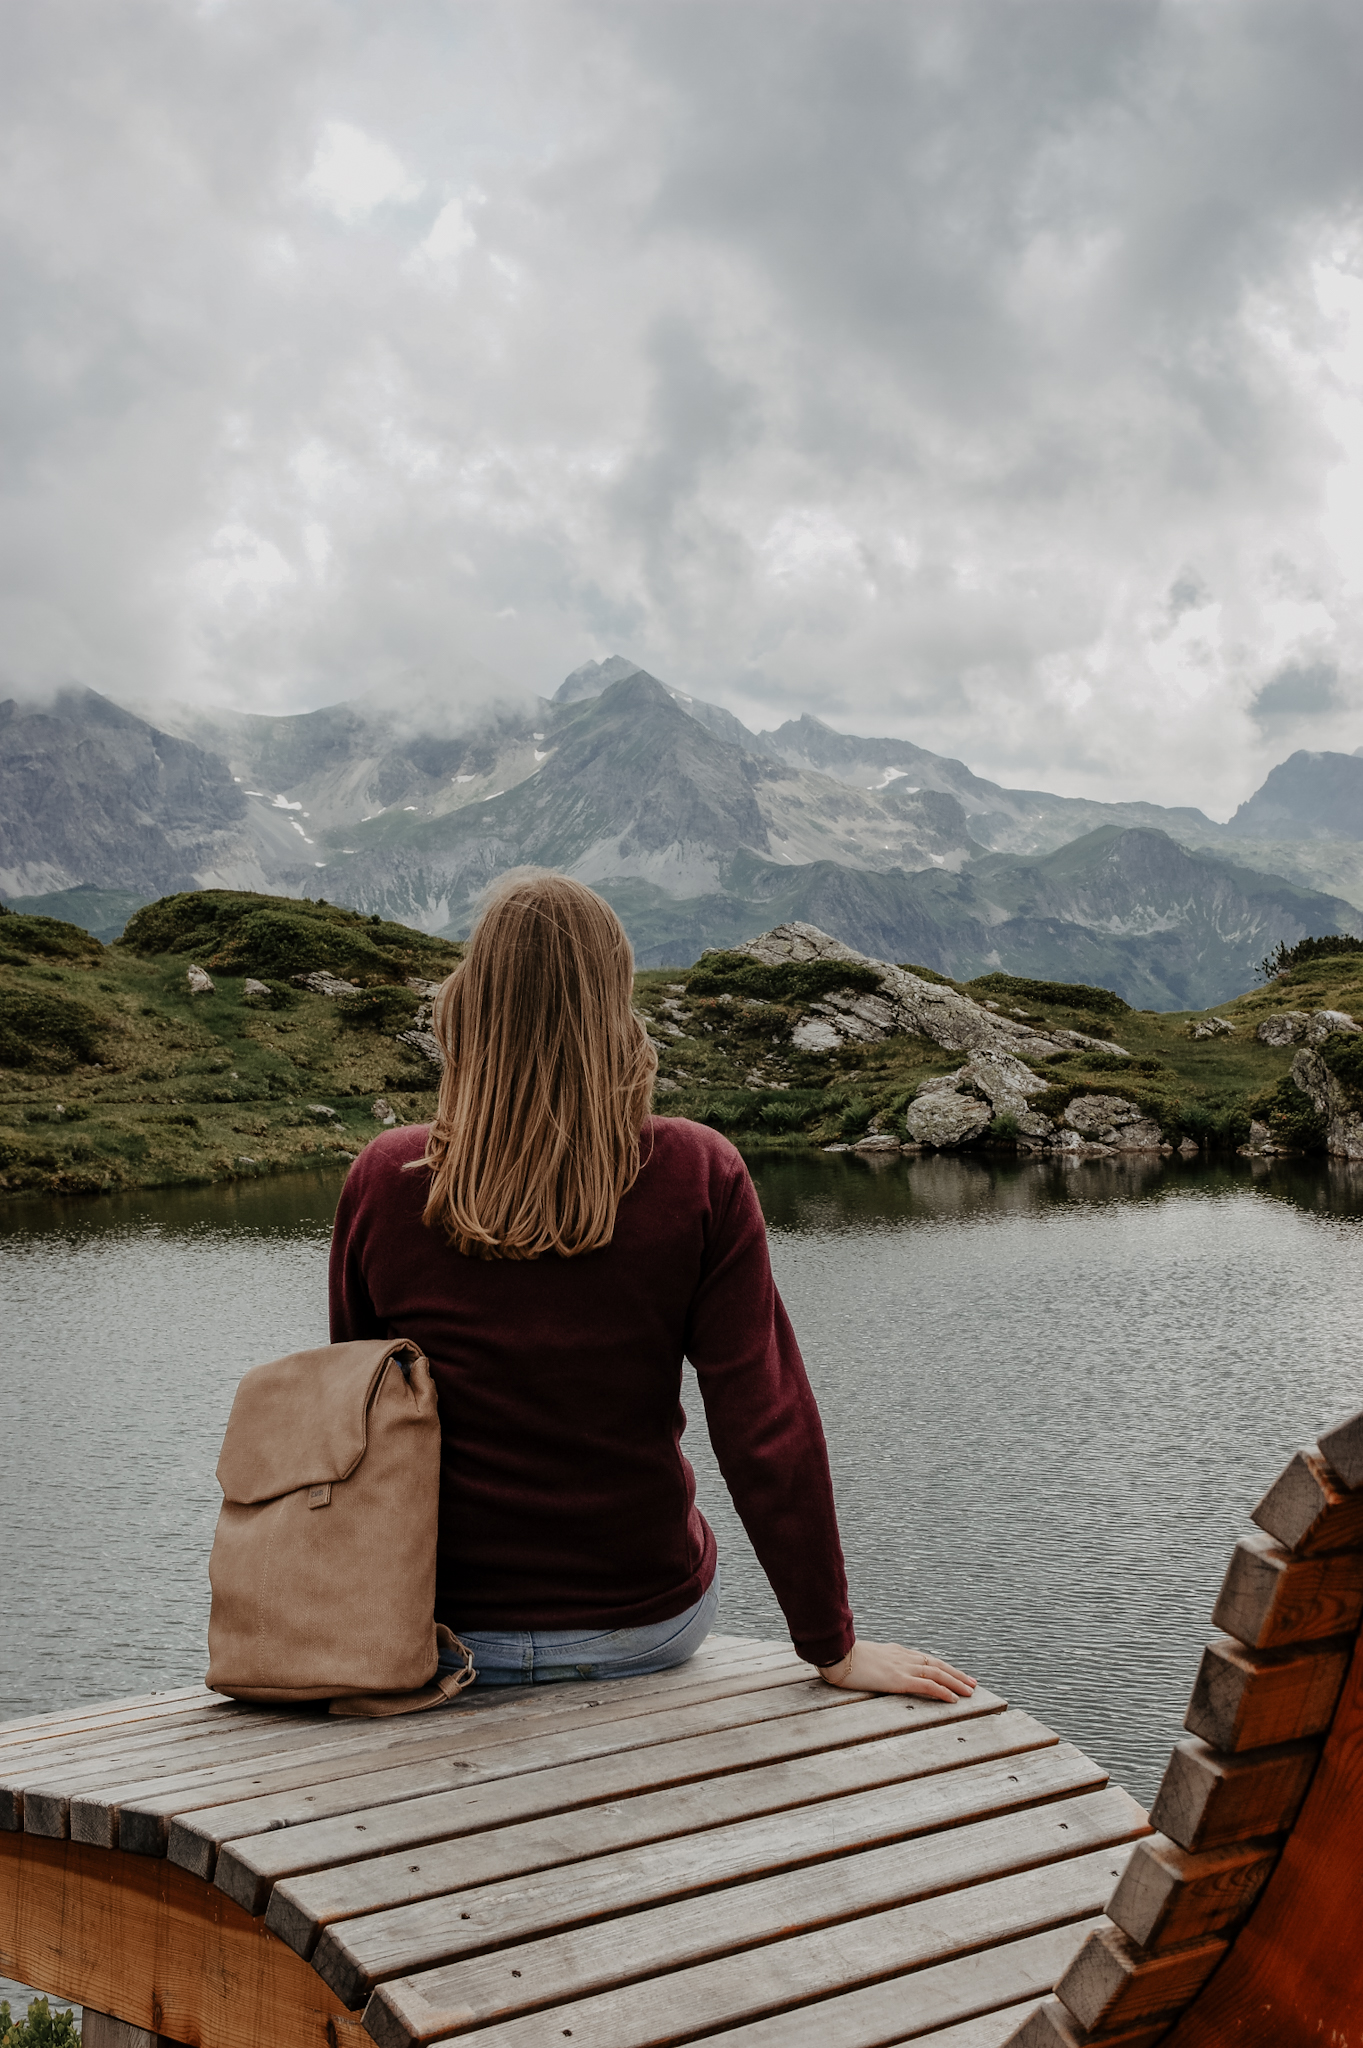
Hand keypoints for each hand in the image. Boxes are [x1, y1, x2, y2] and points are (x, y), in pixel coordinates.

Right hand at [818, 1637, 975, 1699]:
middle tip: (972, 1683)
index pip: (926, 1659)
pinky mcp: (898, 1679)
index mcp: (896, 1652)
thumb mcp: (864, 1658)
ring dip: (956, 1682)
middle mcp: (903, 1657)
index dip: (943, 1666)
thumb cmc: (843, 1657)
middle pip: (936, 1664)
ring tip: (969, 1691)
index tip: (955, 1673)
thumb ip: (875, 1662)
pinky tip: (953, 1699)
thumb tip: (877, 1669)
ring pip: (937, 1673)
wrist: (835, 1654)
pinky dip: (942, 1691)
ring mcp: (902, 1667)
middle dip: (956, 1674)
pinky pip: (926, 1685)